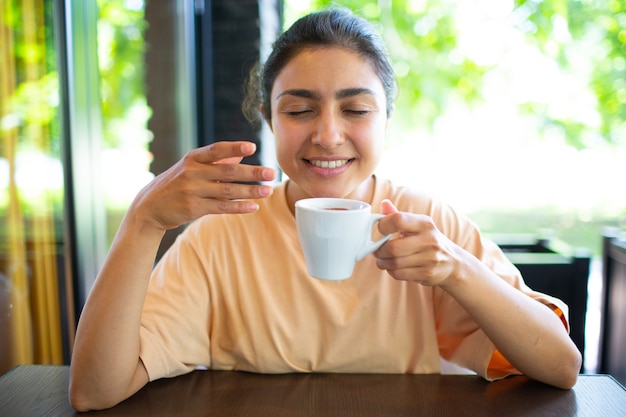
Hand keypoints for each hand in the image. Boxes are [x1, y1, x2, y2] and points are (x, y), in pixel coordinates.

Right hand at [131, 141, 276, 230]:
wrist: (150, 206)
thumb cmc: (176, 183)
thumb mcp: (191, 167)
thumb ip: (216, 161)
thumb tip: (239, 156)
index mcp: (193, 158)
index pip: (216, 150)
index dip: (234, 148)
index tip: (252, 147)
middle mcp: (192, 172)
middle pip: (227, 171)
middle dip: (252, 172)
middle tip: (272, 173)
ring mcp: (192, 191)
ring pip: (227, 191)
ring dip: (250, 191)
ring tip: (268, 191)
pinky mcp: (193, 208)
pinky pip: (220, 207)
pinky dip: (238, 207)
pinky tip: (253, 207)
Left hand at [374, 199, 458, 285]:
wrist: (452, 262)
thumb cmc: (428, 240)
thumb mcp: (418, 225)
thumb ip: (398, 216)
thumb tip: (383, 203)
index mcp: (424, 223)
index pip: (398, 220)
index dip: (383, 225)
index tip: (380, 230)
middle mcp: (429, 239)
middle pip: (393, 247)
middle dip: (379, 251)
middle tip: (376, 251)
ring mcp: (430, 258)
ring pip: (394, 263)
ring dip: (382, 262)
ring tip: (383, 260)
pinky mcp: (427, 273)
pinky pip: (399, 274)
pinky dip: (391, 271)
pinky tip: (393, 267)